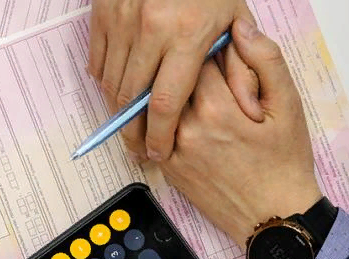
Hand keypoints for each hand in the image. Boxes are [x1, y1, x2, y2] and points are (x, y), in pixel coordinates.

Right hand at [88, 0, 261, 161]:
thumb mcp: (237, 18)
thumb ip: (244, 67)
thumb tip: (251, 111)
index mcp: (186, 34)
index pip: (166, 102)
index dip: (158, 136)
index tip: (156, 154)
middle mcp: (150, 28)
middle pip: (132, 98)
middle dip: (132, 130)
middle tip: (137, 147)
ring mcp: (122, 19)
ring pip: (110, 82)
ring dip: (118, 108)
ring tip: (129, 122)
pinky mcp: (103, 13)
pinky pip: (96, 61)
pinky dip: (104, 80)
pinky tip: (118, 89)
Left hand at [160, 19, 322, 245]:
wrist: (273, 217)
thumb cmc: (284, 163)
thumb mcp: (288, 106)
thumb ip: (264, 60)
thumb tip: (240, 26)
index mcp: (217, 107)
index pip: (197, 57)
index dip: (211, 54)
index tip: (222, 62)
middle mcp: (188, 127)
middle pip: (174, 80)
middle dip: (190, 76)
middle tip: (214, 86)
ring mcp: (174, 150)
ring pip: (161, 107)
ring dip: (176, 99)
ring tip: (203, 107)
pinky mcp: (168, 168)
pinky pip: (155, 134)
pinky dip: (166, 123)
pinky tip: (191, 127)